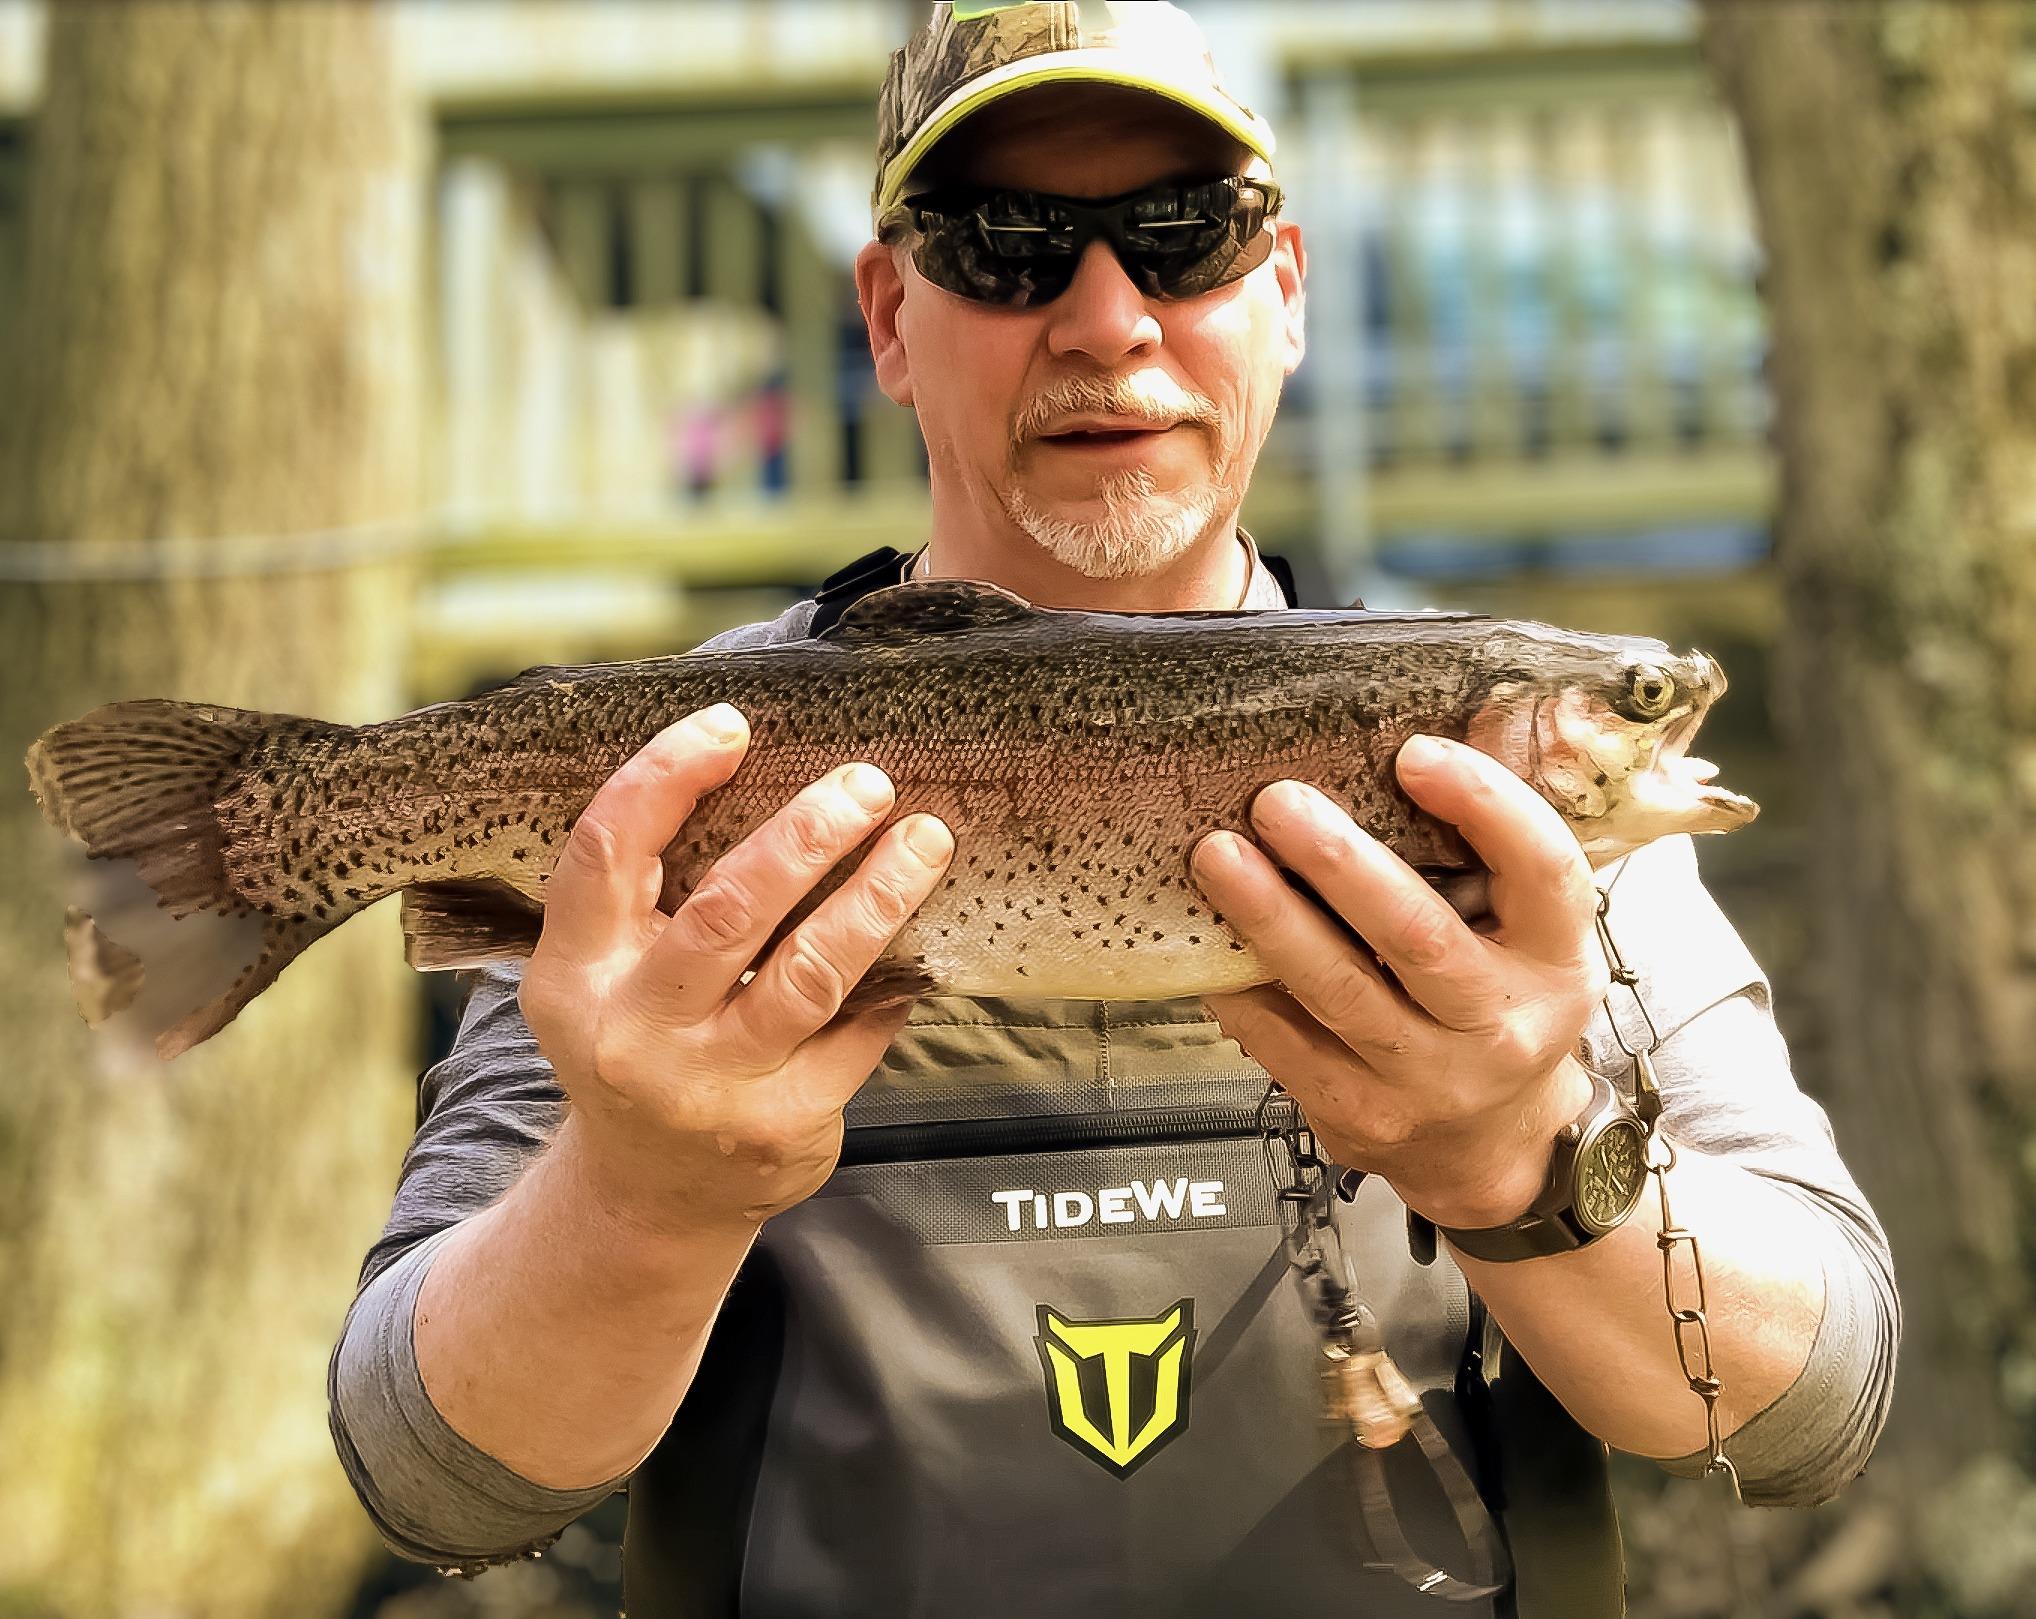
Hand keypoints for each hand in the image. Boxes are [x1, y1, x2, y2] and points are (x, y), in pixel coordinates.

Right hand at [518, 703, 953, 1235]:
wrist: (650, 1195)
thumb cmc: (640, 1042)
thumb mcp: (604, 973)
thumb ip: (644, 891)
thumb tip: (747, 761)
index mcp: (576, 974)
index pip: (606, 853)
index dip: (664, 777)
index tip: (731, 724)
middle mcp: (634, 1032)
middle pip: (727, 911)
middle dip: (805, 836)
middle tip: (866, 783)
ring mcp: (710, 1085)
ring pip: (809, 973)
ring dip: (877, 896)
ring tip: (926, 839)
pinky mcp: (781, 1124)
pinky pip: (856, 1031)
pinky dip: (893, 981)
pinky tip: (920, 944)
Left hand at [1190, 734, 1605, 1228]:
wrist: (1496, 1150)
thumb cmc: (1500, 1008)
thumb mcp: (1533, 940)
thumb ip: (1490, 865)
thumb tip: (1396, 749)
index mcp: (1558, 960)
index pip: (1542, 872)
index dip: (1483, 806)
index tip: (1415, 753)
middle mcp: (1501, 1024)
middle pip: (1416, 935)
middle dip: (1339, 863)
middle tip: (1276, 800)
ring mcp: (1429, 1080)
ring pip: (1338, 991)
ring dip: (1268, 918)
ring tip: (1216, 857)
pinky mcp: (1360, 1115)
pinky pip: (1285, 1044)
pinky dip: (1241, 989)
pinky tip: (1205, 943)